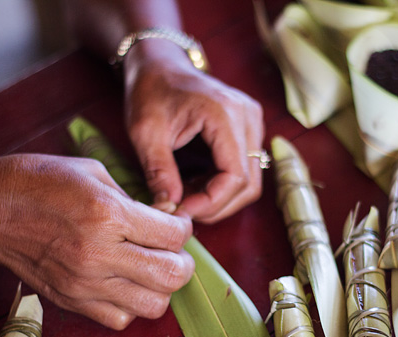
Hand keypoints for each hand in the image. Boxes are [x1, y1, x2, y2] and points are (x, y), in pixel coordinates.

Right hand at [0, 154, 194, 329]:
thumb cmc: (39, 182)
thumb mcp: (95, 174)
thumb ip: (137, 201)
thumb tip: (168, 219)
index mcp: (108, 215)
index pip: (174, 236)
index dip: (184, 228)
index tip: (176, 223)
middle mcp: (100, 254)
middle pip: (172, 276)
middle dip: (183, 262)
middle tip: (173, 250)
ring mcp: (85, 284)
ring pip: (153, 306)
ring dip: (161, 288)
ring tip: (150, 269)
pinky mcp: (72, 302)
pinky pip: (120, 320)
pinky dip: (131, 305)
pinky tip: (124, 284)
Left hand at [123, 43, 264, 223]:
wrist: (160, 64)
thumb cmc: (150, 91)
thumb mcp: (145, 132)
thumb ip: (159, 172)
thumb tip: (169, 209)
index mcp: (224, 114)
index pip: (235, 176)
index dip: (211, 203)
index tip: (181, 211)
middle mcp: (247, 116)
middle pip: (249, 183)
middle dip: (217, 205)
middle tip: (183, 210)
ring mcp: (252, 121)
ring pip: (251, 180)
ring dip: (221, 198)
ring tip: (187, 196)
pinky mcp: (249, 127)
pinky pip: (246, 168)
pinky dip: (223, 185)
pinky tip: (196, 184)